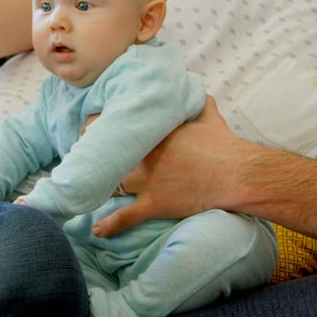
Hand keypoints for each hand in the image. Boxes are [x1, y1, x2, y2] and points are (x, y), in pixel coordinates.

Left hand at [93, 95, 241, 236]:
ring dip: (99, 184)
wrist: (234, 173)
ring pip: (110, 183)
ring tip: (87, 185)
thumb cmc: (222, 142)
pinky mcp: (153, 204)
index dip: (96, 124)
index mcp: (150, 132)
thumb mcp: (207, 112)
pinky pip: (125, 217)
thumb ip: (193, 99)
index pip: (109, 123)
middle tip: (83, 154)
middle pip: (103, 152)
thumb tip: (189, 86)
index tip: (92, 126)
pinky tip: (96, 229)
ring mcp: (145, 182)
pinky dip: (109, 225)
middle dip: (91, 153)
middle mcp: (142, 156)